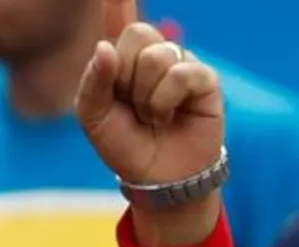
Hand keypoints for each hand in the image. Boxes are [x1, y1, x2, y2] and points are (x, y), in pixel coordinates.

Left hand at [75, 0, 223, 190]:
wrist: (157, 178)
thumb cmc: (125, 147)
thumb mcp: (94, 117)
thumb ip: (93, 82)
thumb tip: (106, 47)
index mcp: (122, 61)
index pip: (120, 21)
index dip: (118, 1)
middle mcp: (153, 57)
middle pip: (139, 33)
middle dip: (127, 74)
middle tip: (133, 106)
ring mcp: (181, 65)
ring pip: (158, 56)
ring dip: (147, 95)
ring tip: (152, 117)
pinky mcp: (205, 80)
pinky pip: (181, 72)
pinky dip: (167, 99)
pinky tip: (170, 117)